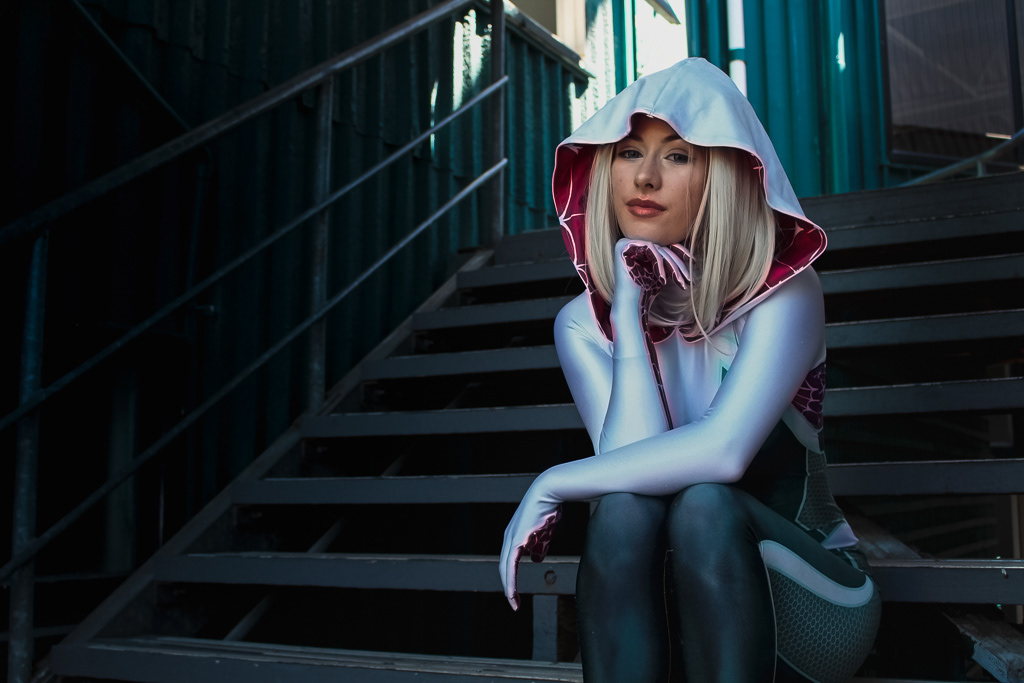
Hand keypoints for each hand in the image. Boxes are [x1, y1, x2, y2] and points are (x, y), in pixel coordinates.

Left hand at [499, 475, 562, 610]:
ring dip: (509, 588)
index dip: (512, 578)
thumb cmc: (549, 510)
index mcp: (515, 537)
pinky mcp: (515, 540)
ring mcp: (510, 538)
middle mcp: (509, 538)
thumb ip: (539, 547)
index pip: (509, 562)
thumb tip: (537, 560)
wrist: (549, 493)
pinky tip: (511, 592)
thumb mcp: (544, 533)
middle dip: (508, 587)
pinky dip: (510, 581)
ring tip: (513, 602)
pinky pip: (510, 565)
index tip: (516, 593)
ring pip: (505, 569)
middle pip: (504, 568)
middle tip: (514, 604)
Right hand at [614, 239, 689, 295]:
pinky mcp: (623, 245)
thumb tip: (689, 251)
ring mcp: (626, 242)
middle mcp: (632, 242)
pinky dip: (658, 263)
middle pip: (662, 248)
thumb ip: (670, 259)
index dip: (681, 252)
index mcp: (641, 247)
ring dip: (672, 266)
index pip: (665, 245)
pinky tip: (662, 280)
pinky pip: (649, 248)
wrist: (630, 305)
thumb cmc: (646, 291)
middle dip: (678, 264)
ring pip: (658, 248)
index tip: (693, 262)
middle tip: (688, 279)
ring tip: (680, 282)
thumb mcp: (663, 271)